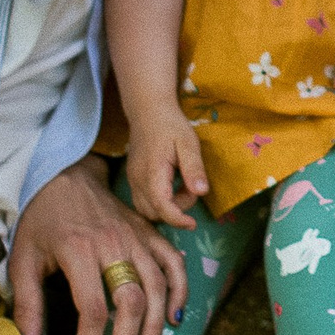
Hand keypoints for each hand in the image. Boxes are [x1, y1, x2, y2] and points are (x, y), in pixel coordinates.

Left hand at [10, 154, 187, 334]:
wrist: (66, 174)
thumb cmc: (41, 220)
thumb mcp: (22, 259)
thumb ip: (27, 304)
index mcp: (78, 253)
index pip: (92, 310)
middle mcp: (113, 245)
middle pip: (131, 302)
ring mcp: (137, 237)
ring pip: (157, 286)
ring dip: (156, 325)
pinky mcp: (150, 232)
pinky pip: (174, 262)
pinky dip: (181, 289)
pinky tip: (176, 316)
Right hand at [124, 113, 209, 229]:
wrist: (149, 110)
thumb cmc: (171, 125)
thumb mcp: (189, 144)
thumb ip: (194, 169)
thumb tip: (201, 192)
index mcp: (152, 173)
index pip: (162, 208)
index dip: (178, 219)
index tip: (193, 223)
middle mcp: (137, 180)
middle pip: (154, 213)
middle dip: (176, 210)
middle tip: (191, 189)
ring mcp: (133, 180)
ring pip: (146, 210)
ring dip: (167, 207)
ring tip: (183, 186)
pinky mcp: (133, 178)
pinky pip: (143, 201)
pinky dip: (159, 202)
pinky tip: (172, 185)